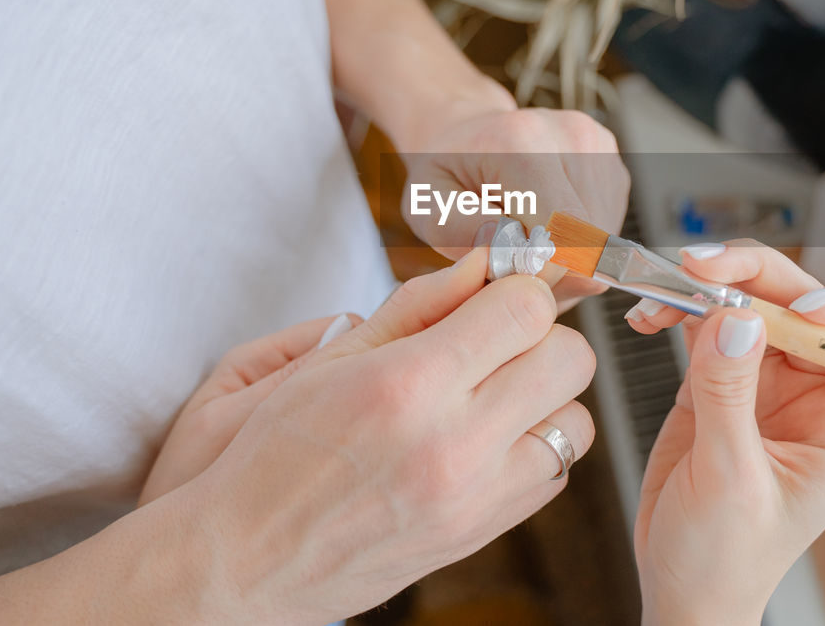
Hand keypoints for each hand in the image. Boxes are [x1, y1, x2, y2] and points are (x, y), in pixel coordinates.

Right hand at [162, 248, 595, 622]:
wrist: (248, 560)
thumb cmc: (276, 453)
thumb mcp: (330, 361)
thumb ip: (417, 304)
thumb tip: (482, 264)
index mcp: (409, 386)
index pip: (526, 310)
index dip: (517, 289)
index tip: (496, 294)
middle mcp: (454, 444)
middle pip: (570, 359)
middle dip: (541, 336)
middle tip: (496, 341)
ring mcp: (476, 497)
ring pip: (577, 420)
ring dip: (544, 397)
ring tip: (489, 396)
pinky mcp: (482, 533)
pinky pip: (556, 473)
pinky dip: (534, 447)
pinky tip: (484, 440)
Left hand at [401, 107, 629, 306]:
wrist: (469, 134)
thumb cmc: (447, 171)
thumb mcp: (427, 205)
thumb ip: (461, 233)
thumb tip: (521, 257)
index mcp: (521, 142)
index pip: (562, 231)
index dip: (540, 270)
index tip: (507, 270)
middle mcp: (571, 136)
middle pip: (586, 241)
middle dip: (553, 267)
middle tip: (510, 256)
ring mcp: (599, 149)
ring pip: (602, 242)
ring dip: (567, 259)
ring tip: (525, 238)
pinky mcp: (613, 165)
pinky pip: (608, 231)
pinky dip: (579, 243)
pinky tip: (544, 226)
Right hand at [628, 241, 824, 625]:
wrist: (679, 586)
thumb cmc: (726, 560)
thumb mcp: (732, 479)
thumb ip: (730, 395)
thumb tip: (735, 319)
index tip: (809, 306)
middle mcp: (812, 395)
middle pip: (808, 306)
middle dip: (765, 277)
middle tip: (710, 269)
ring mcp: (763, 383)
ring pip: (757, 304)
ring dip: (716, 284)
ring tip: (675, 283)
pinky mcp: (718, 381)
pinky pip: (707, 324)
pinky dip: (679, 310)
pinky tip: (651, 316)